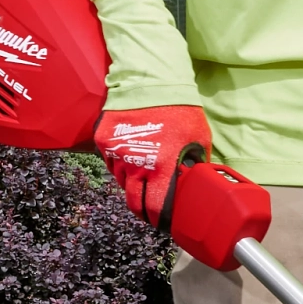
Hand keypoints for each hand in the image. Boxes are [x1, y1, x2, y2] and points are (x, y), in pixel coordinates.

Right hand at [97, 102, 209, 228]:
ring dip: (132, 183)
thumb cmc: (180, 109)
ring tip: (144, 174)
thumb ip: (195, 165)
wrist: (151, 81)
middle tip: (150, 209)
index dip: (159, 219)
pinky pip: (111, 163)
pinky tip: (133, 155)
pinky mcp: (104, 141)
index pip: (156, 208)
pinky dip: (121, 164)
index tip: (163, 222)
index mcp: (162, 168)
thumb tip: (197, 183)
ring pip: (122, 182)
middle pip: (133, 202)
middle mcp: (136, 166)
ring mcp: (116, 154)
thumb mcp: (199, 139)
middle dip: (142, 210)